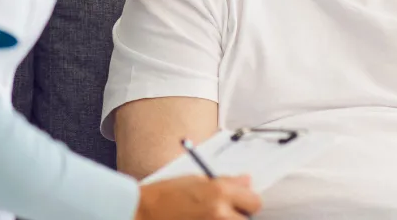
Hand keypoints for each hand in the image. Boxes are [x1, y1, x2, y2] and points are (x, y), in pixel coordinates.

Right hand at [135, 175, 261, 219]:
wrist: (141, 214)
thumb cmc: (164, 196)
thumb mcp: (196, 180)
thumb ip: (226, 183)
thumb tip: (247, 181)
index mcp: (219, 193)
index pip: (254, 201)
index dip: (247, 201)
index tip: (240, 201)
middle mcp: (220, 215)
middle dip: (239, 215)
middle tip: (223, 212)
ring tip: (209, 217)